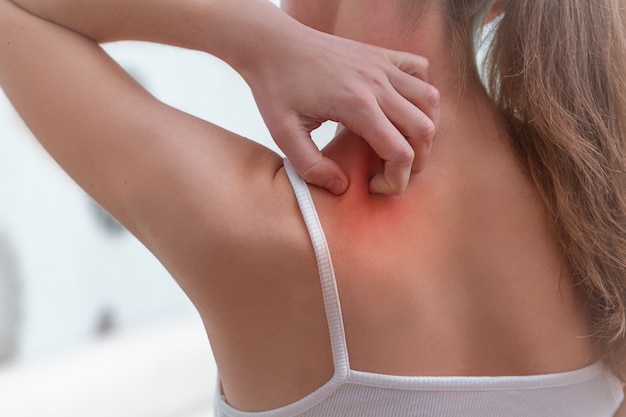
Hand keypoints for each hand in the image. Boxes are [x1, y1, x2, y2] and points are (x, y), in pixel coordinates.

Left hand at [246, 25, 438, 194]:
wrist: (271, 44)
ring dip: (425, 129)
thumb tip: (343, 186)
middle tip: (392, 173)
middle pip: (424, 130)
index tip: (374, 187)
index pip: (400, 152)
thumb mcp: (283, 134)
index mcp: (356, 105)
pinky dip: (421, 93)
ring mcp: (382, 65)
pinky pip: (420, 71)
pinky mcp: (380, 55)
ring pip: (430, 101)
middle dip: (416, 162)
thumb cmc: (275, 87)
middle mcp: (377, 83)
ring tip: (403, 145)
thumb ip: (311, 167)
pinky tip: (402, 108)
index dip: (396, 180)